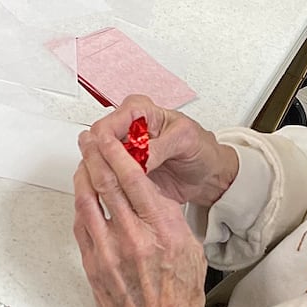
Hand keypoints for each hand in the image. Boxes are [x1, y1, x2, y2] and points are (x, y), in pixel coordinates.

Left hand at [73, 127, 209, 306]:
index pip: (134, 179)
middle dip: (95, 155)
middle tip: (89, 138)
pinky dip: (80, 205)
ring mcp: (107, 254)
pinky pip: (81, 226)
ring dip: (83, 175)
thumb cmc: (180, 305)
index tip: (111, 137)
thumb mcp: (192, 253)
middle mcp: (132, 239)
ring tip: (83, 159)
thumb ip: (170, 221)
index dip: (118, 152)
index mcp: (162, 232)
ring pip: (87, 201)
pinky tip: (83, 195)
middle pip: (105, 183)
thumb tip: (153, 195)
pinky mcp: (92, 268)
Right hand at [85, 96, 239, 207]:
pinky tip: (124, 194)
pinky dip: (113, 188)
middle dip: (105, 165)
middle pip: (97, 146)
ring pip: (98, 164)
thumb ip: (159, 147)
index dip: (107, 147)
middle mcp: (126, 129)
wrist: (209, 174)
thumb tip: (138, 157)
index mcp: (138, 111)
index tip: (119, 164)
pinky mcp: (124, 171)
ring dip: (107, 179)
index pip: (106, 126)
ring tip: (124, 190)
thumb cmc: (201, 150)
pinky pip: (107, 179)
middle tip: (120, 182)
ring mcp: (123, 152)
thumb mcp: (185, 141)